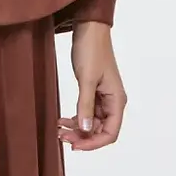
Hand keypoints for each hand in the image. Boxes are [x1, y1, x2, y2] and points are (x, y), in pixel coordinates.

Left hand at [57, 21, 126, 151]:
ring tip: (59, 130)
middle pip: (100, 130)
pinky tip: (62, 120)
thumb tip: (85, 130)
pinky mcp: (93, 92)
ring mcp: (103, 97)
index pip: (110, 133)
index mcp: (117, 100)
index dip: (93, 143)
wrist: (88, 29)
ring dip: (77, 129)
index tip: (75, 146)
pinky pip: (86, 113)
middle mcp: (112, 101)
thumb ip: (85, 105)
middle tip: (61, 137)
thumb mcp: (86, 79)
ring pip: (91, 123)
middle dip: (82, 137)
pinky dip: (75, 118)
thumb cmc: (91, 50)